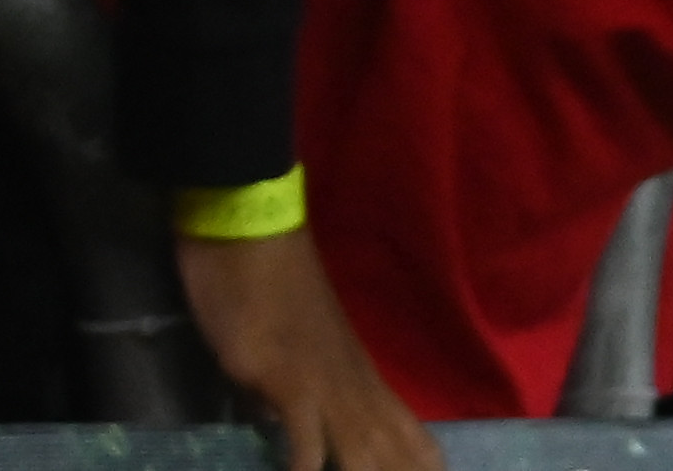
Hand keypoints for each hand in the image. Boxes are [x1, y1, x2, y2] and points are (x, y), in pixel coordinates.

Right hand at [177, 225, 446, 470]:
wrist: (249, 225)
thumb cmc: (269, 275)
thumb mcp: (293, 340)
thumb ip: (287, 386)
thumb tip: (272, 417)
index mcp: (362, 377)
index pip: (411, 439)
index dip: (423, 464)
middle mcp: (352, 387)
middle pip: (392, 454)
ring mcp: (322, 383)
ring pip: (361, 452)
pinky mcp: (286, 378)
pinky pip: (306, 436)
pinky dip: (307, 465)